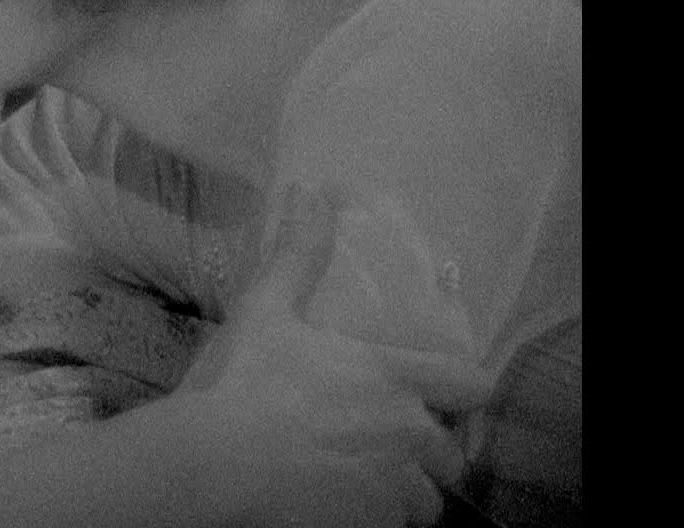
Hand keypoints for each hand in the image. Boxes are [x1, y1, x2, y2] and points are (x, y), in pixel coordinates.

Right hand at [182, 185, 494, 526]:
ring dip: (405, 493)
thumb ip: (298, 253)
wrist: (210, 463)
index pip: (472, 385)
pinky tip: (340, 508)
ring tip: (364, 485)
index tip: (440, 396)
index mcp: (392, 377)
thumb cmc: (239, 383)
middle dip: (424, 452)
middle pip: (451, 454)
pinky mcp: (372, 527)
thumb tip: (308, 190)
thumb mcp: (266, 309)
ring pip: (427, 501)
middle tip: (382, 446)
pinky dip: (376, 521)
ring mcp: (393, 487)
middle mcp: (408, 434)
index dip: (463, 390)